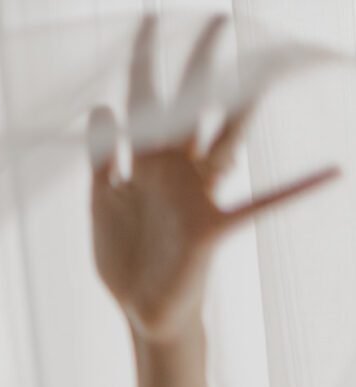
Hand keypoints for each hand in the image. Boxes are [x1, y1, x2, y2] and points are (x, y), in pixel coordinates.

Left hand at [87, 14, 338, 345]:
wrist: (140, 311)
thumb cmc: (124, 258)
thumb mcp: (101, 204)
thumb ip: (101, 159)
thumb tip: (102, 106)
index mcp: (147, 163)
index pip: (145, 104)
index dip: (143, 64)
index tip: (148, 18)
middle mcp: (177, 172)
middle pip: (190, 109)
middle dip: (200, 66)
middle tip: (216, 18)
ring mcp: (197, 196)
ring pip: (225, 141)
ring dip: (243, 107)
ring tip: (264, 73)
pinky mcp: (212, 228)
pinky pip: (260, 204)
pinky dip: (296, 189)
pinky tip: (332, 172)